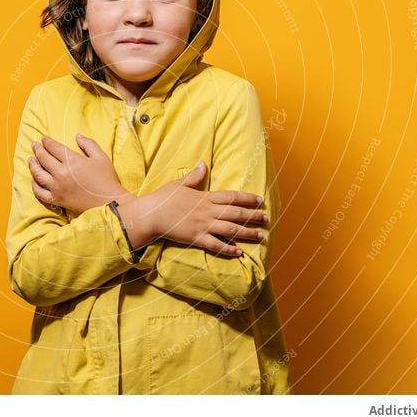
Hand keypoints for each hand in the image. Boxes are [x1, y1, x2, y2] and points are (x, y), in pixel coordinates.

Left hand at [28, 134, 129, 214]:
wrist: (109, 202)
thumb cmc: (106, 179)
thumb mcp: (100, 157)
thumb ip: (88, 144)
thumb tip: (77, 136)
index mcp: (71, 160)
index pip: (53, 147)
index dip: (47, 141)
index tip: (44, 138)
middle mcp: (61, 172)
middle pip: (43, 158)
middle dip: (37, 149)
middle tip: (34, 145)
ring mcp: (57, 187)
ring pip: (38, 174)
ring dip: (32, 165)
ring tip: (30, 160)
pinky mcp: (57, 199)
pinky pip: (40, 192)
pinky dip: (34, 186)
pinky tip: (34, 180)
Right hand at [138, 161, 268, 256]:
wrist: (150, 214)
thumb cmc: (163, 198)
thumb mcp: (179, 184)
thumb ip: (194, 176)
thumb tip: (203, 164)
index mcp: (205, 197)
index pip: (231, 197)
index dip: (247, 198)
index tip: (259, 199)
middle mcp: (208, 211)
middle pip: (235, 213)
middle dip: (253, 216)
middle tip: (267, 218)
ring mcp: (203, 225)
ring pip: (230, 230)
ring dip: (246, 233)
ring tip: (260, 235)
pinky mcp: (196, 238)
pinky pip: (216, 245)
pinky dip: (228, 249)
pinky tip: (239, 253)